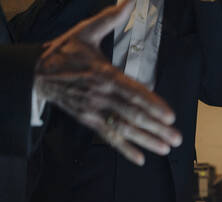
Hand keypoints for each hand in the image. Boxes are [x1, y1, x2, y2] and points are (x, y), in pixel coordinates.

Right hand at [34, 0, 181, 165]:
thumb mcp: (85, 32)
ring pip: (124, 128)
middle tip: (177, 138)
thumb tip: (130, 1)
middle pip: (133, 114)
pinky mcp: (88, 120)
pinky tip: (141, 159)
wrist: (37, 73)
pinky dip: (124, 148)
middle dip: (157, 127)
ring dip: (147, 140)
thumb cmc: (65, 52)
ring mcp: (94, 110)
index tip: (170, 115)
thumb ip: (110, 19)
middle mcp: (102, 95)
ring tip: (166, 148)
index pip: (133, 92)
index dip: (152, 104)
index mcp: (105, 74)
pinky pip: (108, 137)